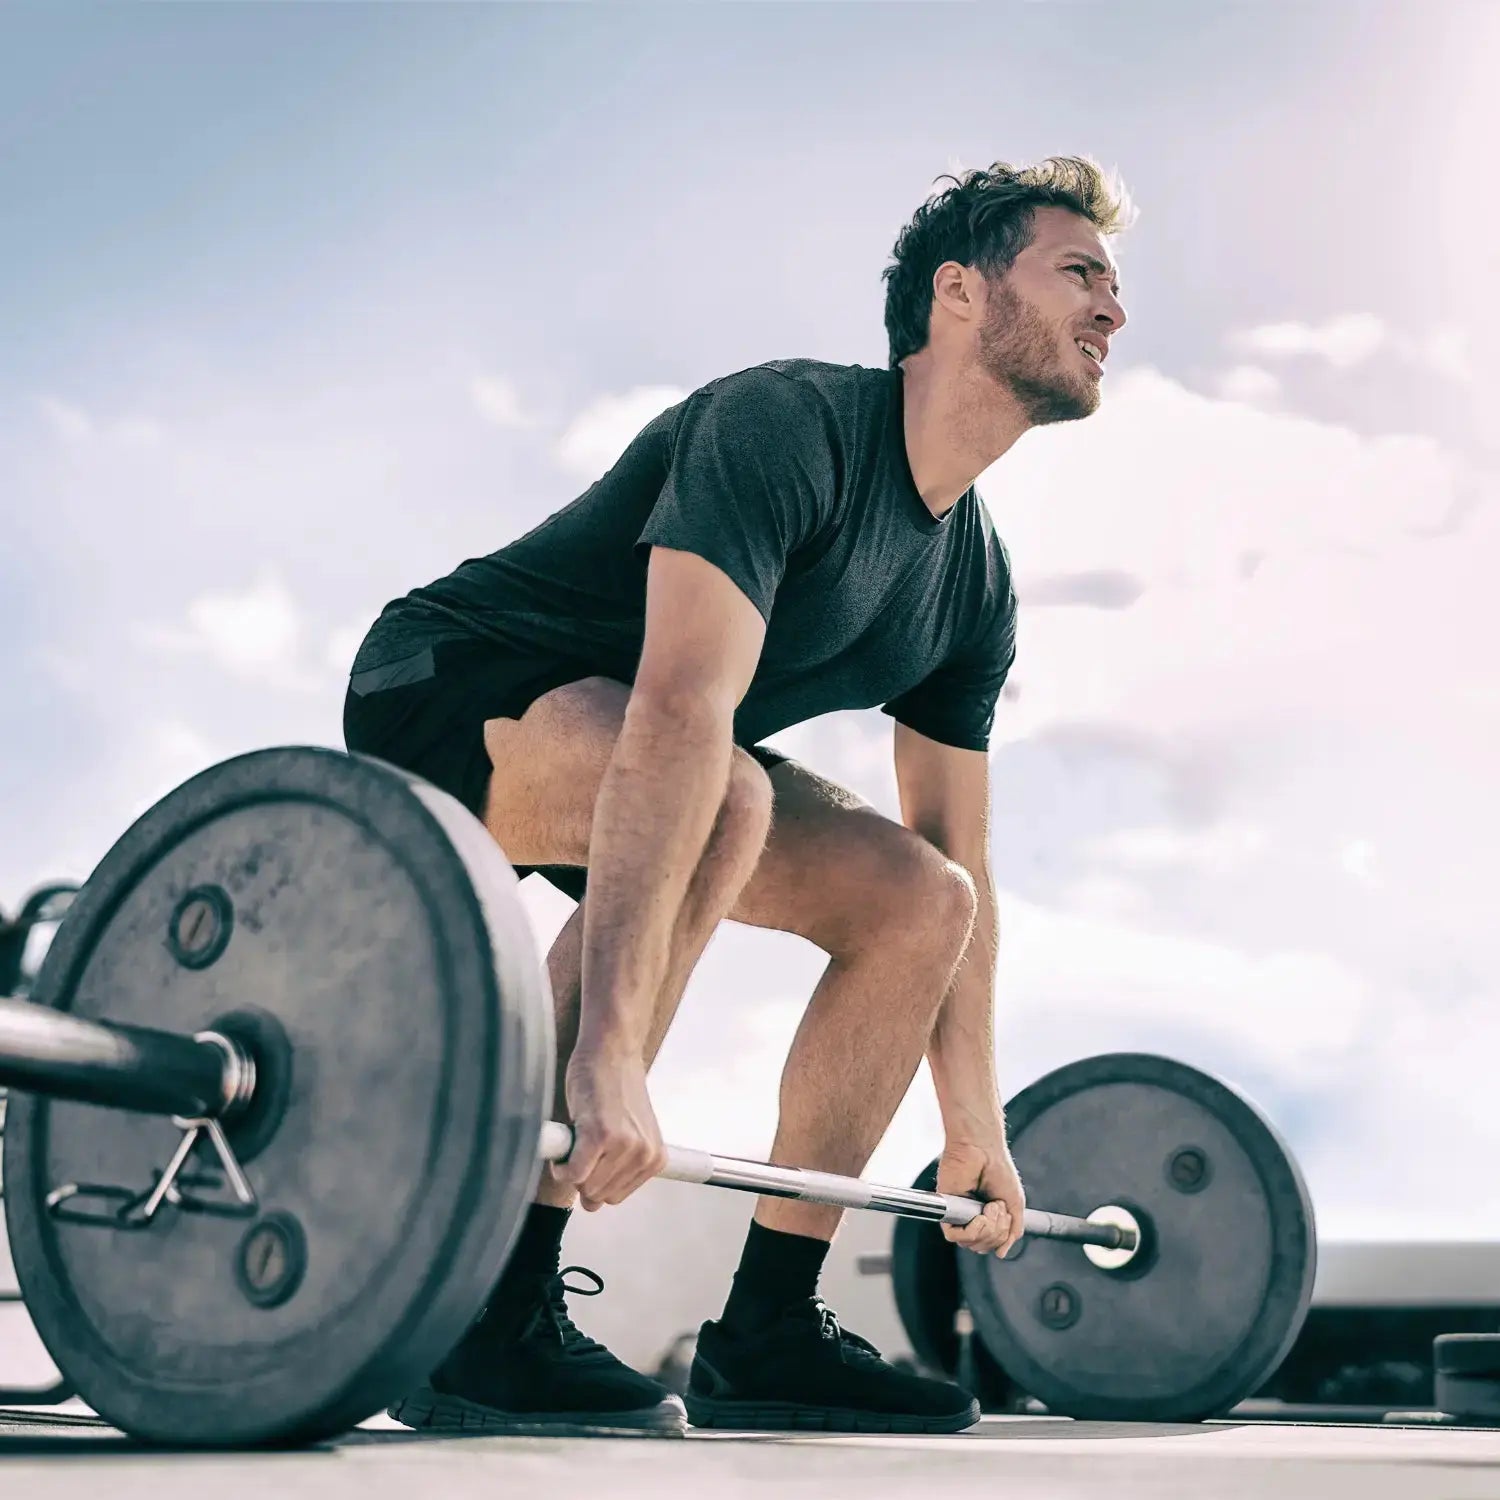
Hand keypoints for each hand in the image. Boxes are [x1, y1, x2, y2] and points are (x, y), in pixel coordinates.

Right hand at [554, 1049, 667, 1210]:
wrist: (611, 1050)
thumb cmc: (614, 1086)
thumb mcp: (628, 1132)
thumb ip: (616, 1166)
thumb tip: (592, 1204)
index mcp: (655, 1157)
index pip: (616, 1196)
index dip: (596, 1180)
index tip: (591, 1160)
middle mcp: (645, 1154)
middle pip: (600, 1196)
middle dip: (583, 1176)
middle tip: (580, 1147)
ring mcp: (625, 1146)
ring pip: (586, 1188)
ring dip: (571, 1170)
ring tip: (576, 1140)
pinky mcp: (601, 1135)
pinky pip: (574, 1174)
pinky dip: (562, 1168)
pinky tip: (563, 1148)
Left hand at [937, 1137, 1025, 1257]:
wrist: (983, 1150)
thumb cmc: (998, 1170)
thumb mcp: (1015, 1204)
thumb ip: (1012, 1231)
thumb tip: (1002, 1253)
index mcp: (986, 1217)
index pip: (991, 1244)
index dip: (1002, 1236)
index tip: (1006, 1213)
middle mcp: (970, 1218)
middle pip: (982, 1247)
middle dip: (997, 1231)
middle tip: (997, 1206)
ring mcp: (958, 1215)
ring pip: (970, 1245)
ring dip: (988, 1228)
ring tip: (990, 1206)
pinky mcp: (946, 1210)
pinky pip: (954, 1237)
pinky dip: (972, 1230)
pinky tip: (979, 1214)